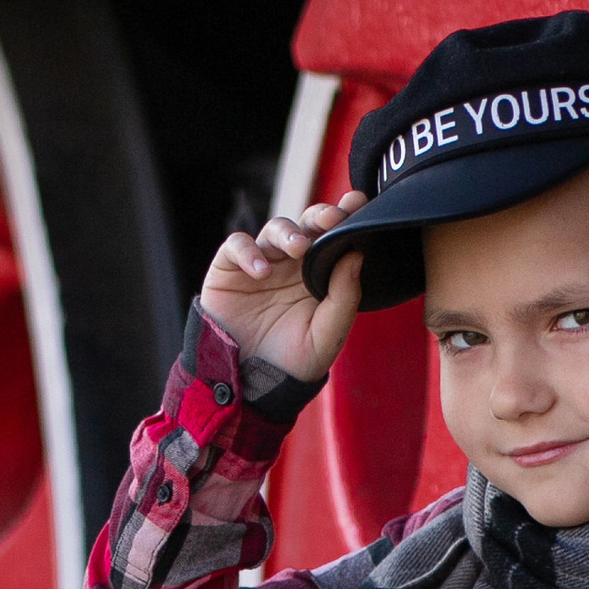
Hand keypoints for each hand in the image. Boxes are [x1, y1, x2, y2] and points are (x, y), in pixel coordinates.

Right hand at [197, 193, 369, 384]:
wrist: (251, 385)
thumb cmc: (292, 362)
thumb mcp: (327, 335)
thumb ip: (344, 297)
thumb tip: (356, 254)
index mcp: (319, 275)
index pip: (334, 237)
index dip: (346, 216)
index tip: (358, 203)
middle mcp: (292, 264)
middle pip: (307, 224)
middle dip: (320, 216)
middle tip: (331, 219)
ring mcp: (261, 263)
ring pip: (275, 229)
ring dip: (288, 232)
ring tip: (298, 247)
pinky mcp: (230, 268)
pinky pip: (237, 245)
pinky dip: (249, 252)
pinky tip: (261, 271)